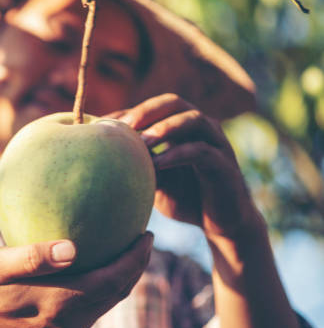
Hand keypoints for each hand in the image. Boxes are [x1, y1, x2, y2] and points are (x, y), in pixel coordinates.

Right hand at [0, 233, 152, 327]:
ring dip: (126, 276)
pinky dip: (109, 285)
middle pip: (117, 291)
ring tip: (132, 249)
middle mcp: (71, 322)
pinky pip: (97, 305)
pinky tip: (104, 266)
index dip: (134, 258)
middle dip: (137, 264)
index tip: (146, 233)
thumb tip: (72, 247)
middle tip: (145, 237)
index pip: (111, 279)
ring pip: (110, 300)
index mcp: (59, 303)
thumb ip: (32, 257)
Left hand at [110, 94, 263, 240]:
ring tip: (142, 141)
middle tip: (125, 124)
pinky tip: (157, 165)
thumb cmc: (185, 197)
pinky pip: (201, 151)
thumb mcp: (155, 181)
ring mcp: (216, 143)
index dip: (128, 112)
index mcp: (181, 127)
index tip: (102, 123)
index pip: (153, 109)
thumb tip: (104, 157)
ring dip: (165, 127)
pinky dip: (177, 154)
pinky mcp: (225, 164)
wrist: (221, 224)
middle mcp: (200, 128)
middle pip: (174, 102)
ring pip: (193, 119)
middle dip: (148, 110)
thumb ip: (138, 165)